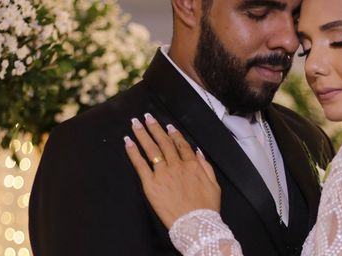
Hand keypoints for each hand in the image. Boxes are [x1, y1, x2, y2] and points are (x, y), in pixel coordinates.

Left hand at [124, 113, 220, 228]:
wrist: (195, 224)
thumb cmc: (207, 208)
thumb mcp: (214, 184)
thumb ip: (206, 166)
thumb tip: (198, 151)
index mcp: (192, 164)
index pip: (181, 145)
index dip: (174, 134)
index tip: (167, 125)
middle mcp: (177, 165)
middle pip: (164, 142)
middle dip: (155, 128)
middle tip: (147, 116)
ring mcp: (163, 174)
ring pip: (151, 149)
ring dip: (143, 134)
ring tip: (135, 123)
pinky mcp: (151, 184)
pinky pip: (140, 165)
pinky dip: (133, 152)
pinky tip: (128, 142)